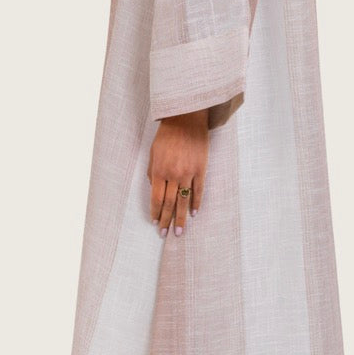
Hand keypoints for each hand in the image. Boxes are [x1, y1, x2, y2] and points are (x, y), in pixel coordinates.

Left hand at [147, 109, 208, 235]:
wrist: (186, 120)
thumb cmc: (167, 135)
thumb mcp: (153, 152)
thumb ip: (152, 172)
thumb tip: (154, 188)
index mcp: (159, 170)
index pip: (157, 198)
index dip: (156, 212)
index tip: (155, 223)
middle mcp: (173, 174)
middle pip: (170, 203)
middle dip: (167, 220)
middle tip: (166, 234)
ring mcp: (188, 173)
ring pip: (184, 200)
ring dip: (181, 218)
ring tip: (180, 231)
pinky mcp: (200, 169)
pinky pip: (198, 190)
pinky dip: (196, 203)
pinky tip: (193, 213)